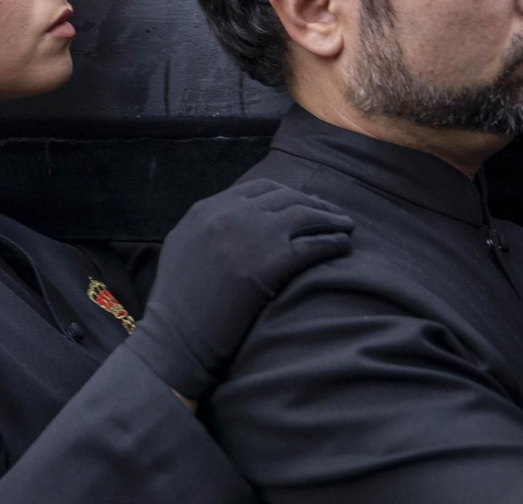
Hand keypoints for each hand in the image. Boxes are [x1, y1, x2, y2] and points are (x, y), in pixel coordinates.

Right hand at [122, 178, 352, 400]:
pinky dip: (333, 243)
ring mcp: (252, 235)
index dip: (286, 194)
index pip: (258, 188)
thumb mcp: (183, 247)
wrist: (176, 334)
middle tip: (333, 214)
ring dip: (330, 219)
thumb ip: (207, 226)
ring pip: (303, 214)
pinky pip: (313, 245)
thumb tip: (235, 220)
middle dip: (313, 203)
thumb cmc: (177, 301)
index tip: (303, 203)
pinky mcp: (271, 261)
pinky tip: (343, 246)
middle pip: (285, 196)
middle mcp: (230, 214)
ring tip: (347, 227)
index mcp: (207, 208)